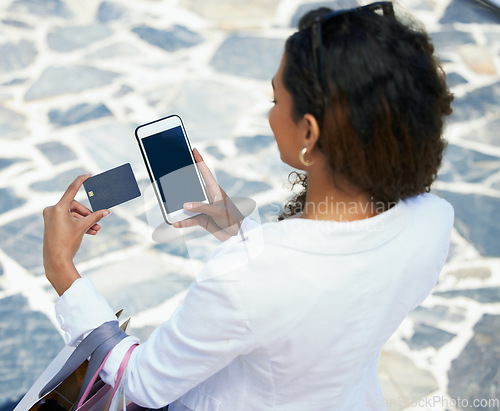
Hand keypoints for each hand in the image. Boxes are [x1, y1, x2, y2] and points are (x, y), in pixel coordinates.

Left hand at [43, 174, 109, 294]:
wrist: (56, 261)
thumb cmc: (68, 243)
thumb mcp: (83, 227)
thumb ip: (95, 217)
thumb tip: (107, 211)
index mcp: (58, 208)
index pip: (72, 189)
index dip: (80, 181)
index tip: (87, 174)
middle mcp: (52, 210)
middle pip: (75, 206)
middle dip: (87, 214)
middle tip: (97, 222)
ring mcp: (51, 217)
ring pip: (73, 214)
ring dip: (85, 221)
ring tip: (96, 230)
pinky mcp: (52, 224)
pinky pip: (68, 220)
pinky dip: (78, 224)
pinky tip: (89, 232)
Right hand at [174, 149, 244, 241]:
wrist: (238, 236)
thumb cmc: (233, 220)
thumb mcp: (218, 211)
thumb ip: (201, 207)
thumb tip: (185, 205)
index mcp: (215, 191)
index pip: (206, 173)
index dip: (200, 161)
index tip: (194, 150)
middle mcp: (209, 198)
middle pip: (193, 187)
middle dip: (183, 182)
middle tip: (172, 174)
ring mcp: (205, 209)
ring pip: (189, 205)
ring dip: (180, 207)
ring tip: (170, 207)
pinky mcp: (203, 219)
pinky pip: (190, 219)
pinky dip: (183, 222)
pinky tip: (176, 223)